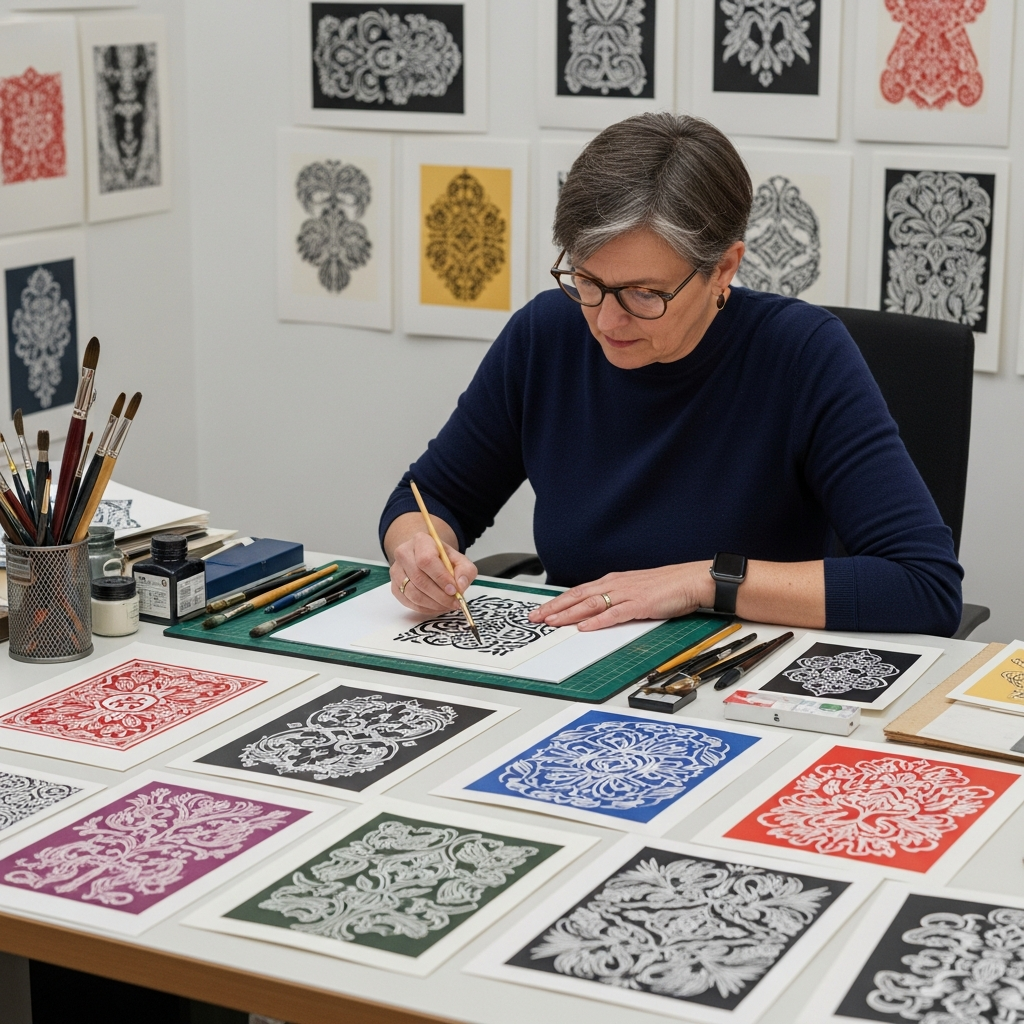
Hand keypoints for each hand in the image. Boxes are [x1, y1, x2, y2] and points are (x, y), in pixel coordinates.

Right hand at [389, 530, 477, 614]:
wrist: (427, 559)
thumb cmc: (443, 559)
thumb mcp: (460, 560)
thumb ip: (465, 571)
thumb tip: (460, 585)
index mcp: (421, 541)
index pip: (426, 560)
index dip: (440, 577)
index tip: (453, 590)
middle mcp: (404, 553)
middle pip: (418, 578)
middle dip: (439, 595)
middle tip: (454, 602)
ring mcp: (396, 570)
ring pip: (412, 592)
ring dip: (432, 604)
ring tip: (447, 605)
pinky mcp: (394, 586)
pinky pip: (408, 601)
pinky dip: (424, 608)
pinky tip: (436, 606)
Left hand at [528, 562, 714, 630]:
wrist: (690, 580)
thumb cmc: (666, 586)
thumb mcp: (635, 590)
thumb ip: (616, 599)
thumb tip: (597, 613)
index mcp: (613, 581)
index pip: (579, 592)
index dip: (558, 602)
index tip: (542, 611)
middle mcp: (615, 584)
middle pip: (578, 597)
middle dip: (554, 608)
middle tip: (535, 618)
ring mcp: (626, 594)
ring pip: (590, 604)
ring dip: (568, 614)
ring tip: (551, 622)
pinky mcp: (639, 604)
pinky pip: (613, 614)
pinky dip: (597, 621)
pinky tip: (584, 627)